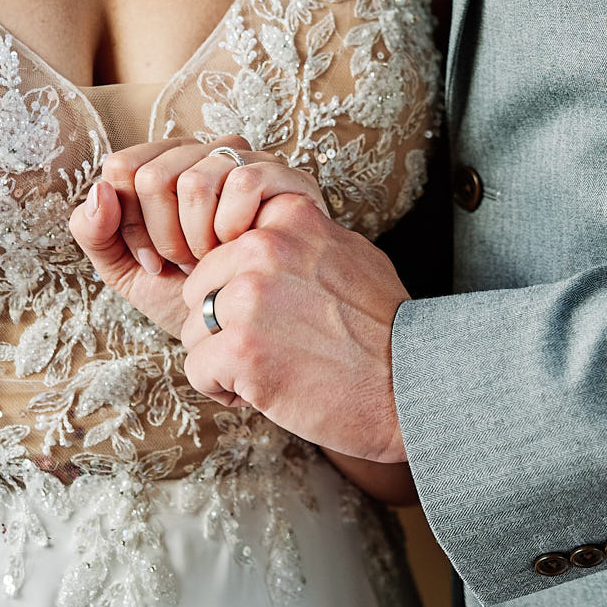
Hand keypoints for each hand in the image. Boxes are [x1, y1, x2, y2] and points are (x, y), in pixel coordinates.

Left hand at [69, 134, 328, 341]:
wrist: (245, 325)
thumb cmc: (189, 294)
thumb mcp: (129, 271)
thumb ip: (97, 233)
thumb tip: (99, 190)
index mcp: (163, 165)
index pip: (123, 167)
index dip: (131, 223)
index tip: (153, 261)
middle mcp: (201, 152)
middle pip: (153, 175)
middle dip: (164, 237)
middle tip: (186, 264)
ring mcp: (243, 158)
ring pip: (195, 181)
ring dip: (199, 237)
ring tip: (212, 259)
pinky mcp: (281, 174)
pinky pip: (244, 182)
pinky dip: (233, 226)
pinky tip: (238, 246)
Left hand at [179, 190, 409, 463]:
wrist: (412, 383)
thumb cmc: (383, 325)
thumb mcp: (346, 250)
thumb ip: (298, 237)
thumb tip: (261, 231)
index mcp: (289, 216)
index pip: (225, 245)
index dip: (240, 284)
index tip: (272, 308)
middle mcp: (263, 246)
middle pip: (200, 287)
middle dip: (224, 323)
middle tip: (273, 346)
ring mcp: (249, 296)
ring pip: (194, 329)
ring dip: (221, 357)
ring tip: (272, 368)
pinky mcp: (241, 349)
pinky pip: (197, 370)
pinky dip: (222, 389)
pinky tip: (264, 391)